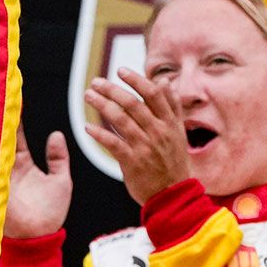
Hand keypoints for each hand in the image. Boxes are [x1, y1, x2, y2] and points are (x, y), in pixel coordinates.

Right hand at [2, 129, 73, 238]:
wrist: (39, 237)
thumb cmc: (50, 213)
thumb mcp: (61, 182)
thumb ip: (59, 158)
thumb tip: (57, 135)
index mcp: (23, 163)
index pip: (17, 137)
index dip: (15, 120)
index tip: (12, 100)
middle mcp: (8, 166)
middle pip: (0, 138)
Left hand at [84, 70, 193, 208]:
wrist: (174, 196)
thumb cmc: (173, 161)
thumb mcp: (179, 132)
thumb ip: (172, 106)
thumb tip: (164, 81)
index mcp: (170, 124)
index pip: (153, 95)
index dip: (136, 80)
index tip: (120, 70)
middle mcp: (158, 133)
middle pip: (133, 105)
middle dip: (112, 90)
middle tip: (96, 82)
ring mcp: (146, 147)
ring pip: (121, 121)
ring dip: (102, 105)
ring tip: (88, 96)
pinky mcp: (133, 163)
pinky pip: (113, 144)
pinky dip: (100, 134)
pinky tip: (87, 126)